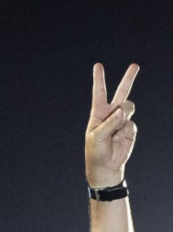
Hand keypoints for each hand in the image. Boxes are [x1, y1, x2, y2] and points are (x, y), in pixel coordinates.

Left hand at [85, 63, 138, 186]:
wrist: (106, 166)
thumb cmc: (96, 151)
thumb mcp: (97, 137)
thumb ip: (109, 123)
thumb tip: (122, 111)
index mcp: (98, 113)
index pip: (99, 93)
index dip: (99, 79)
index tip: (98, 66)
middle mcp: (111, 113)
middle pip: (121, 92)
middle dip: (128, 78)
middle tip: (135, 65)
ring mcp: (122, 120)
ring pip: (129, 107)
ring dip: (123, 116)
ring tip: (115, 131)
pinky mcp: (130, 128)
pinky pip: (131, 124)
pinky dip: (126, 131)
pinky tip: (119, 139)